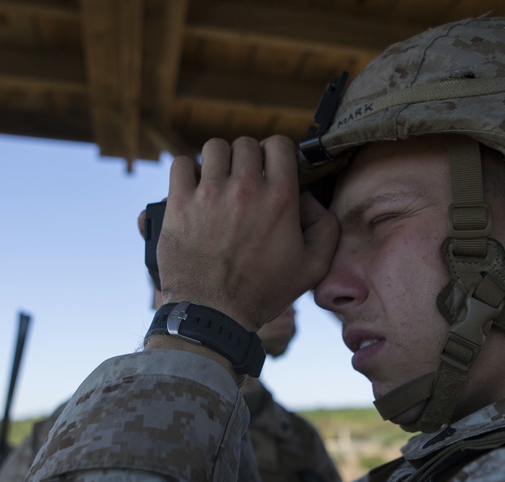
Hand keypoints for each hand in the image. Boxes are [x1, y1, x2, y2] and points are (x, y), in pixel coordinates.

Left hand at [157, 135, 338, 330]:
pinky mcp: (179, 204)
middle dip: (247, 159)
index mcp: (280, 199)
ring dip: (217, 161)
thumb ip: (326, 228)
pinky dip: (187, 171)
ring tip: (218, 182)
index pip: (279, 144)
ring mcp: (209, 194)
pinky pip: (180, 165)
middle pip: (245, 144)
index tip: (269, 169)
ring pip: (213, 148)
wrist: (214, 313)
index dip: (276, 153)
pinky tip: (193, 189)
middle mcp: (245, 189)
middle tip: (243, 182)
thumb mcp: (312, 268)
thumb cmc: (262, 293)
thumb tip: (310, 200)